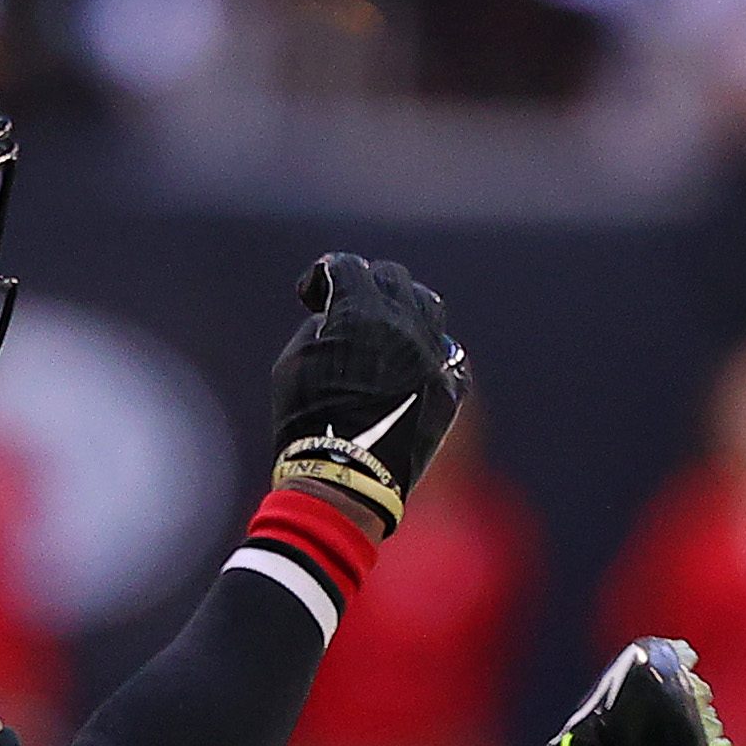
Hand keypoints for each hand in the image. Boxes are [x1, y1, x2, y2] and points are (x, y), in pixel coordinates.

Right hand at [269, 253, 467, 535]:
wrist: (346, 479)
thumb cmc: (307, 420)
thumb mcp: (294, 361)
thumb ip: (320, 324)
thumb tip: (340, 317)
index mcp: (361, 313)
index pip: (349, 267)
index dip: (324, 274)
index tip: (312, 294)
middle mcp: (406, 326)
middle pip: (394, 279)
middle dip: (366, 284)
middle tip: (348, 305)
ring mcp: (434, 357)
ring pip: (428, 307)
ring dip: (404, 308)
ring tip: (385, 327)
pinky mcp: (451, 388)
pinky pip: (447, 352)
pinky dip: (427, 349)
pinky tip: (410, 360)